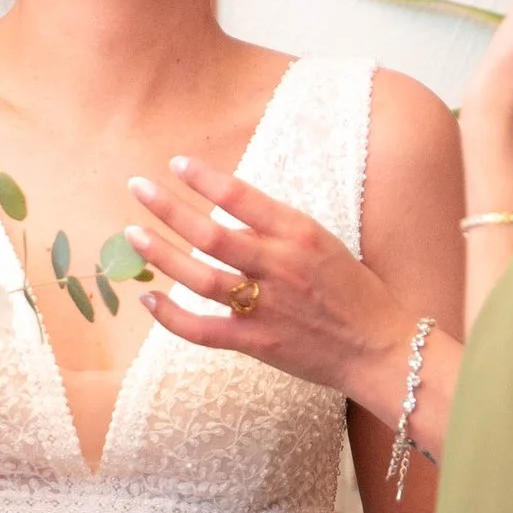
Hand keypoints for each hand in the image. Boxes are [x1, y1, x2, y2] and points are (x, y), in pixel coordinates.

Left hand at [124, 166, 418, 425]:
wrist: (379, 348)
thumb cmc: (354, 292)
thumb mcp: (324, 244)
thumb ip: (279, 228)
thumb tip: (229, 210)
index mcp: (300, 234)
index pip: (241, 197)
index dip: (204, 178)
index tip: (175, 164)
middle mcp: (280, 266)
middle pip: (210, 234)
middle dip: (168, 208)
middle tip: (137, 187)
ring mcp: (267, 307)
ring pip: (199, 278)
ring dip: (162, 254)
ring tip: (132, 233)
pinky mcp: (257, 343)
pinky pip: (202, 330)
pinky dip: (170, 316)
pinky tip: (146, 298)